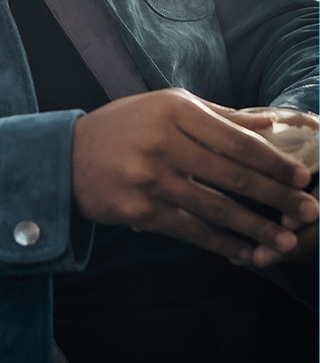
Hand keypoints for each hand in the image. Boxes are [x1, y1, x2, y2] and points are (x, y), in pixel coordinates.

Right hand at [71, 89, 318, 265]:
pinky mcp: (140, 210)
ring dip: (256, 229)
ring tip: (286, 242)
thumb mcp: (165, 108)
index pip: (236, 140)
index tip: (300, 178)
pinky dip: (222, 244)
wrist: (66, 158)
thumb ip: (218, 117)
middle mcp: (163, 142)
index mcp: (174, 110)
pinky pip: (192, 231)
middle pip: (232, 175)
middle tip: (309, 212)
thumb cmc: (124, 128)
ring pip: (215, 208)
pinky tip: (245, 253)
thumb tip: (270, 126)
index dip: (272, 162)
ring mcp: (150, 178)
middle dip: (275, 197)